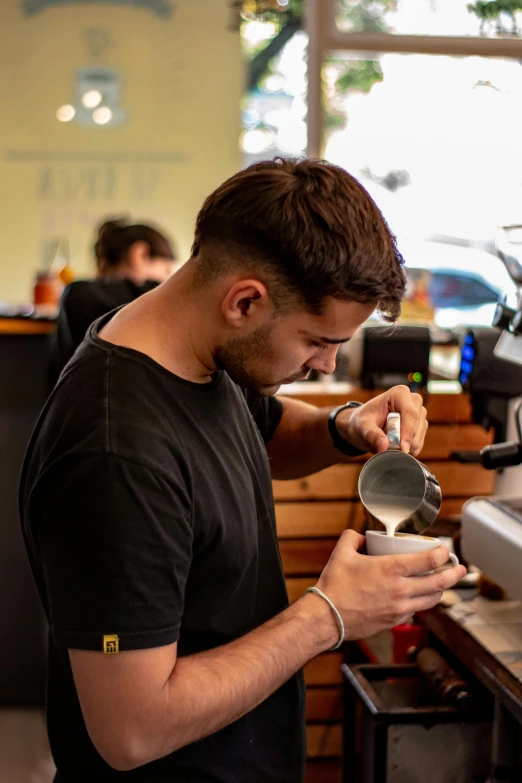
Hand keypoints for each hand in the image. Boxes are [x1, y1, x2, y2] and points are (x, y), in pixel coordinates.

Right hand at [310, 530, 466, 641]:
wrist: (326, 618)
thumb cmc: (334, 587)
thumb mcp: (342, 553)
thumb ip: (353, 538)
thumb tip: (361, 537)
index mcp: (391, 569)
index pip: (429, 560)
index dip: (443, 553)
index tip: (446, 549)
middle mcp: (400, 590)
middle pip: (439, 582)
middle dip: (454, 574)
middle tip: (461, 568)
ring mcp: (399, 608)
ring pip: (431, 599)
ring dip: (441, 590)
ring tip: (445, 583)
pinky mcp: (394, 621)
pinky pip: (416, 610)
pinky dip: (421, 602)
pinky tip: (418, 597)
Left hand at [336, 385, 426, 455]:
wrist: (365, 426)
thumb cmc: (363, 421)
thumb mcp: (362, 427)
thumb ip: (372, 435)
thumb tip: (384, 446)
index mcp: (399, 393)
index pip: (410, 413)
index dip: (407, 432)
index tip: (402, 448)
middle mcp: (413, 401)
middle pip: (417, 426)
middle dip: (403, 440)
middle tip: (385, 442)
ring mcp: (419, 414)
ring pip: (418, 437)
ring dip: (404, 445)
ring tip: (387, 440)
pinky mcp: (421, 426)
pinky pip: (419, 444)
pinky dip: (407, 449)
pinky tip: (395, 445)